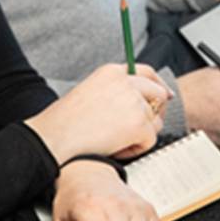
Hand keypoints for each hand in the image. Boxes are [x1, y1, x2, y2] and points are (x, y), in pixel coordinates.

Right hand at [24, 63, 166, 164]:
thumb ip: (114, 91)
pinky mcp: (139, 124)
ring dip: (139, 134)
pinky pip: (150, 140)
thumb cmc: (63, 122)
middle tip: (144, 127)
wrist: (54, 138)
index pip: (146, 72)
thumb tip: (136, 103)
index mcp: (112, 72)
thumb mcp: (89, 92)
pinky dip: (135, 149)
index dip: (158, 84)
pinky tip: (116, 148)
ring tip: (115, 141)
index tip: (165, 95)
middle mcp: (126, 83)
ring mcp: (135, 103)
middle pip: (158, 93)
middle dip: (156, 111)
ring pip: (154, 121)